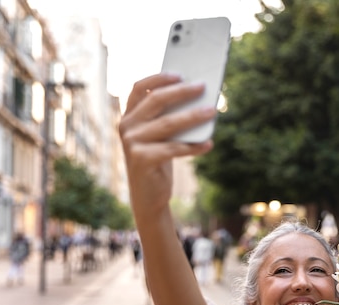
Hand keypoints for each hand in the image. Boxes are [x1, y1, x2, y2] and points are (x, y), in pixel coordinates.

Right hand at [119, 73, 215, 221]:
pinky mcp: (142, 159)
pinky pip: (174, 148)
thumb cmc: (159, 160)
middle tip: (202, 87)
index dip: (159, 78)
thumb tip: (198, 99)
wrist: (148, 196)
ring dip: (193, 116)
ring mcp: (132, 143)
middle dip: (181, 92)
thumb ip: (169, 118)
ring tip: (212, 111)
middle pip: (156, 101)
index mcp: (129, 116)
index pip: (139, 88)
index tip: (180, 73)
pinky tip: (209, 143)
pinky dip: (194, 146)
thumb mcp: (161, 137)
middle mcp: (126, 126)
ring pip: (168, 124)